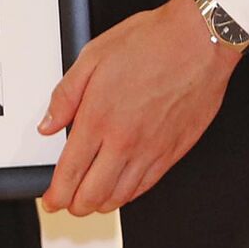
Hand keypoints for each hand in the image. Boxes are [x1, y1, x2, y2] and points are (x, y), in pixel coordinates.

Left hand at [35, 0, 241, 214]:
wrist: (199, 42)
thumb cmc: (151, 43)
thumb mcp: (93, 57)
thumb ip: (65, 95)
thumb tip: (48, 123)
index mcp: (99, 117)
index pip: (70, 171)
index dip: (56, 193)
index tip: (50, 199)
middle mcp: (124, 141)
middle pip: (92, 194)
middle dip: (74, 205)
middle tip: (66, 202)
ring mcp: (151, 150)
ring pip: (120, 196)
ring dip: (100, 205)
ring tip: (90, 201)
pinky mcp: (173, 152)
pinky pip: (146, 186)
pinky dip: (128, 195)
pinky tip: (121, 191)